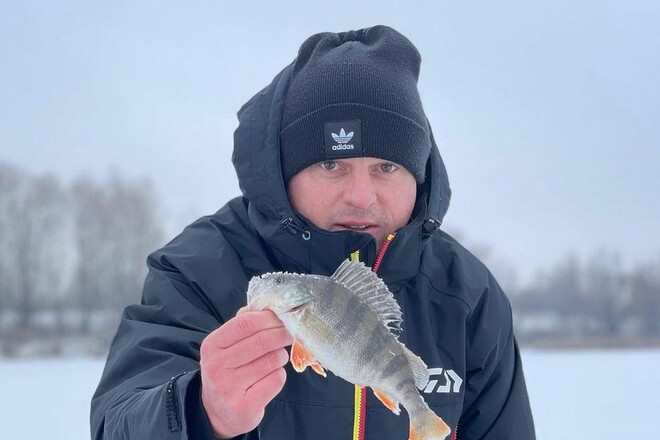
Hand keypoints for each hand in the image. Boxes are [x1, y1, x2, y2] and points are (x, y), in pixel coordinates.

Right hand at [200, 308, 292, 437]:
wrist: (217, 412)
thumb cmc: (228, 370)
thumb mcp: (226, 346)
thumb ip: (243, 324)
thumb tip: (267, 306)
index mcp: (212, 346)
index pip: (246, 322)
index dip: (270, 318)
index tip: (283, 317)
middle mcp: (217, 366)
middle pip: (262, 341)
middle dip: (283, 334)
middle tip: (291, 334)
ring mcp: (229, 388)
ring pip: (272, 360)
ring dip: (281, 356)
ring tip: (275, 359)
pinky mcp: (245, 407)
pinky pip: (276, 380)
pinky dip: (280, 375)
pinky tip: (270, 377)